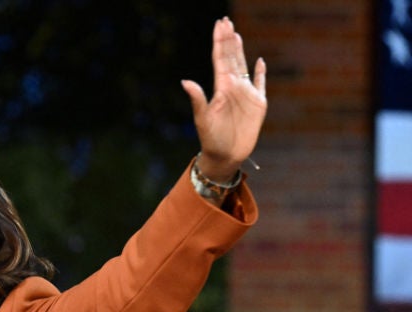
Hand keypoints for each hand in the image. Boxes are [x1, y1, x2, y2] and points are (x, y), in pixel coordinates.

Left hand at [182, 17, 267, 181]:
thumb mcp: (202, 118)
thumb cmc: (211, 139)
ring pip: (243, 66)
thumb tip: (185, 81)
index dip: (220, 41)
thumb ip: (197, 99)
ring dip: (240, 51)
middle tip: (225, 21)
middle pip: (231, 58)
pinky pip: (260, 84)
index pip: (220, 59)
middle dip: (228, 40)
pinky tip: (259, 62)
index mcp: (220, 88)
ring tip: (235, 34)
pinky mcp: (258, 104)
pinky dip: (260, 73)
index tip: (219, 24)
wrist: (224, 156)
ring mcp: (246, 94)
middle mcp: (233, 87)